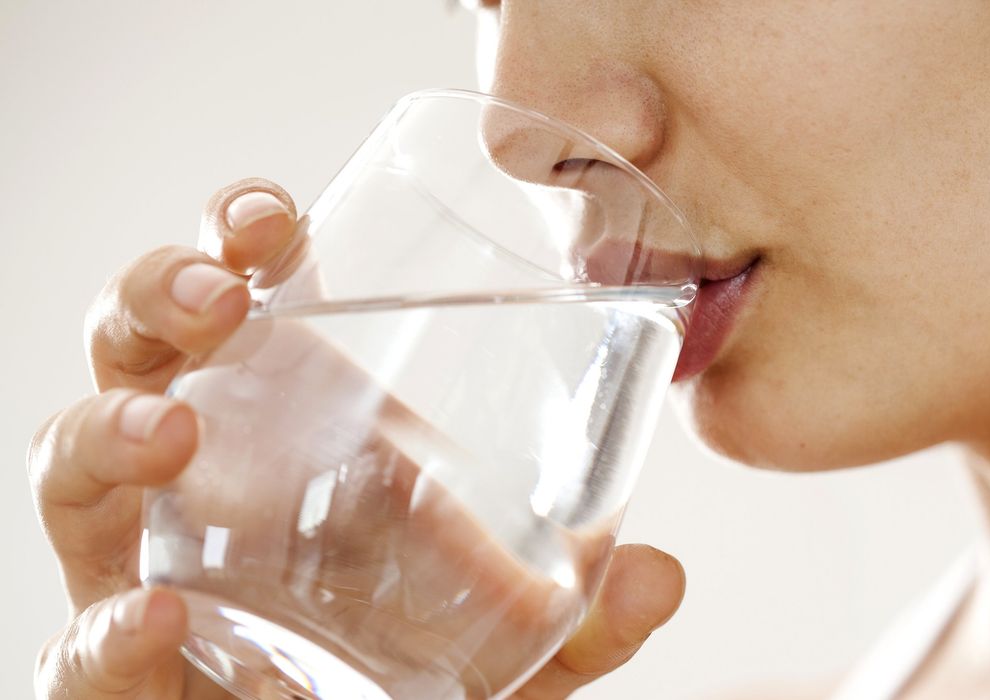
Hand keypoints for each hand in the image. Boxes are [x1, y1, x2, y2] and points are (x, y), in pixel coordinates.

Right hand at [27, 178, 685, 698]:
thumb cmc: (403, 671)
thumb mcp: (502, 638)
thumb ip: (576, 616)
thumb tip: (663, 574)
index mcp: (282, 432)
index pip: (233, 306)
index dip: (231, 242)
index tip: (275, 219)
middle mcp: (197, 482)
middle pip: (136, 357)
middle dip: (154, 299)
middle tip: (215, 295)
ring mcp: (141, 568)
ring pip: (71, 468)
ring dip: (107, 434)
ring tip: (171, 434)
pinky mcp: (115, 667)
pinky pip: (81, 643)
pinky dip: (107, 630)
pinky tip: (158, 614)